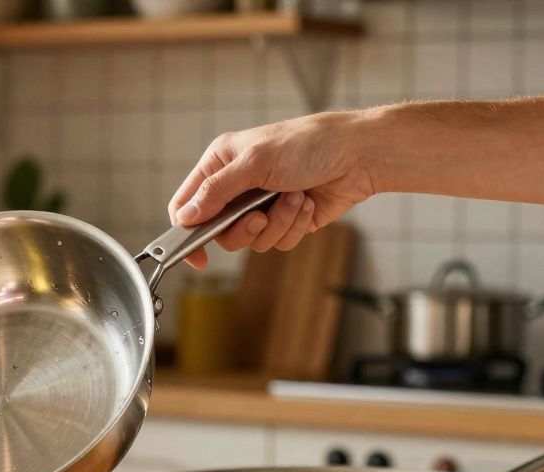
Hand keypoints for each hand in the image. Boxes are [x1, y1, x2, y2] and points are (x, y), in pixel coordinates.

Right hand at [168, 111, 378, 267]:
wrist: (358, 154)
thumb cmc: (307, 144)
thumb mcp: (254, 162)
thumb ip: (215, 191)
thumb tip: (185, 217)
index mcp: (220, 164)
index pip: (186, 203)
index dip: (186, 230)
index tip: (196, 255)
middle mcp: (237, 187)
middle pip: (220, 231)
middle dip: (244, 228)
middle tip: (259, 217)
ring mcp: (261, 205)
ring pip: (252, 240)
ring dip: (277, 223)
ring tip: (295, 197)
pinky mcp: (285, 221)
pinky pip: (278, 242)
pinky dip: (294, 225)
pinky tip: (306, 202)